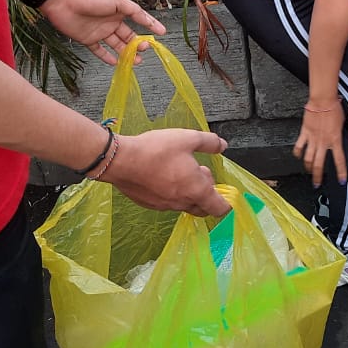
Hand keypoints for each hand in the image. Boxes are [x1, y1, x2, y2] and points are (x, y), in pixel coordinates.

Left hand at [39, 0, 166, 64]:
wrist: (62, 1)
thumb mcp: (117, 1)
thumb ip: (133, 10)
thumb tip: (147, 18)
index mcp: (120, 10)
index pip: (139, 19)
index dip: (151, 25)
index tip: (162, 33)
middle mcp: (112, 21)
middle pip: (128, 35)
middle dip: (138, 44)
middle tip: (144, 50)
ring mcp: (100, 31)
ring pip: (117, 45)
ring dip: (126, 53)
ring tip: (136, 61)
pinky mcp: (88, 40)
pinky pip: (100, 51)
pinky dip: (107, 57)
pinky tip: (115, 63)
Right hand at [103, 128, 229, 216]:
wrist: (121, 160)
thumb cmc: (157, 150)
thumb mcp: (189, 138)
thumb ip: (209, 142)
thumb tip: (223, 145)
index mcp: (196, 190)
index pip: (219, 208)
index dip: (227, 204)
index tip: (226, 194)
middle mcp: (182, 202)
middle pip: (203, 208)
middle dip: (207, 194)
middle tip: (201, 172)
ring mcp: (165, 206)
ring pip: (185, 205)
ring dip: (190, 192)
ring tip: (182, 169)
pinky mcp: (150, 204)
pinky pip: (169, 203)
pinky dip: (173, 193)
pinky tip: (165, 175)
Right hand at [293, 102, 346, 186]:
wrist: (323, 100)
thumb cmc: (334, 108)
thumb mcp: (342, 124)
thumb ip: (338, 134)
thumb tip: (338, 139)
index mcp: (335, 140)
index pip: (339, 160)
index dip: (340, 172)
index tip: (341, 181)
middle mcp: (323, 142)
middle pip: (319, 164)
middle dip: (317, 176)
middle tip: (317, 183)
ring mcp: (313, 139)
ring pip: (308, 158)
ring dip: (308, 167)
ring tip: (308, 171)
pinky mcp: (304, 133)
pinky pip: (299, 146)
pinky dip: (297, 153)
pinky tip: (298, 156)